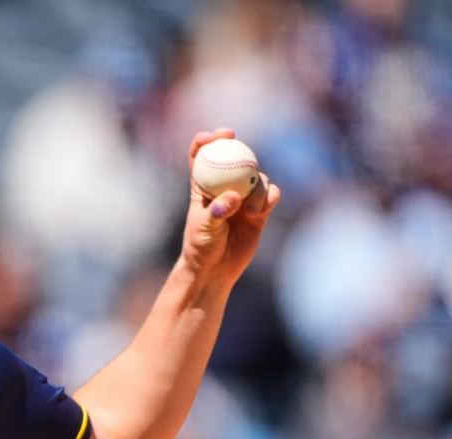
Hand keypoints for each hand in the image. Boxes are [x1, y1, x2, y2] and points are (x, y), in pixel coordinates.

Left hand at [177, 128, 281, 289]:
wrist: (215, 270)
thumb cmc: (202, 248)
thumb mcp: (204, 228)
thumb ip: (217, 211)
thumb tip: (233, 197)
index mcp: (202, 188)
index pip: (200, 158)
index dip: (205, 142)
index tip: (214, 136)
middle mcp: (224, 188)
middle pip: (234, 158)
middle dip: (237, 145)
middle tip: (236, 139)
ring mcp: (243, 197)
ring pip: (257, 177)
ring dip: (258, 187)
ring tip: (250, 211)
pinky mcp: (259, 210)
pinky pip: (270, 195)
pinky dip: (269, 198)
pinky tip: (261, 211)